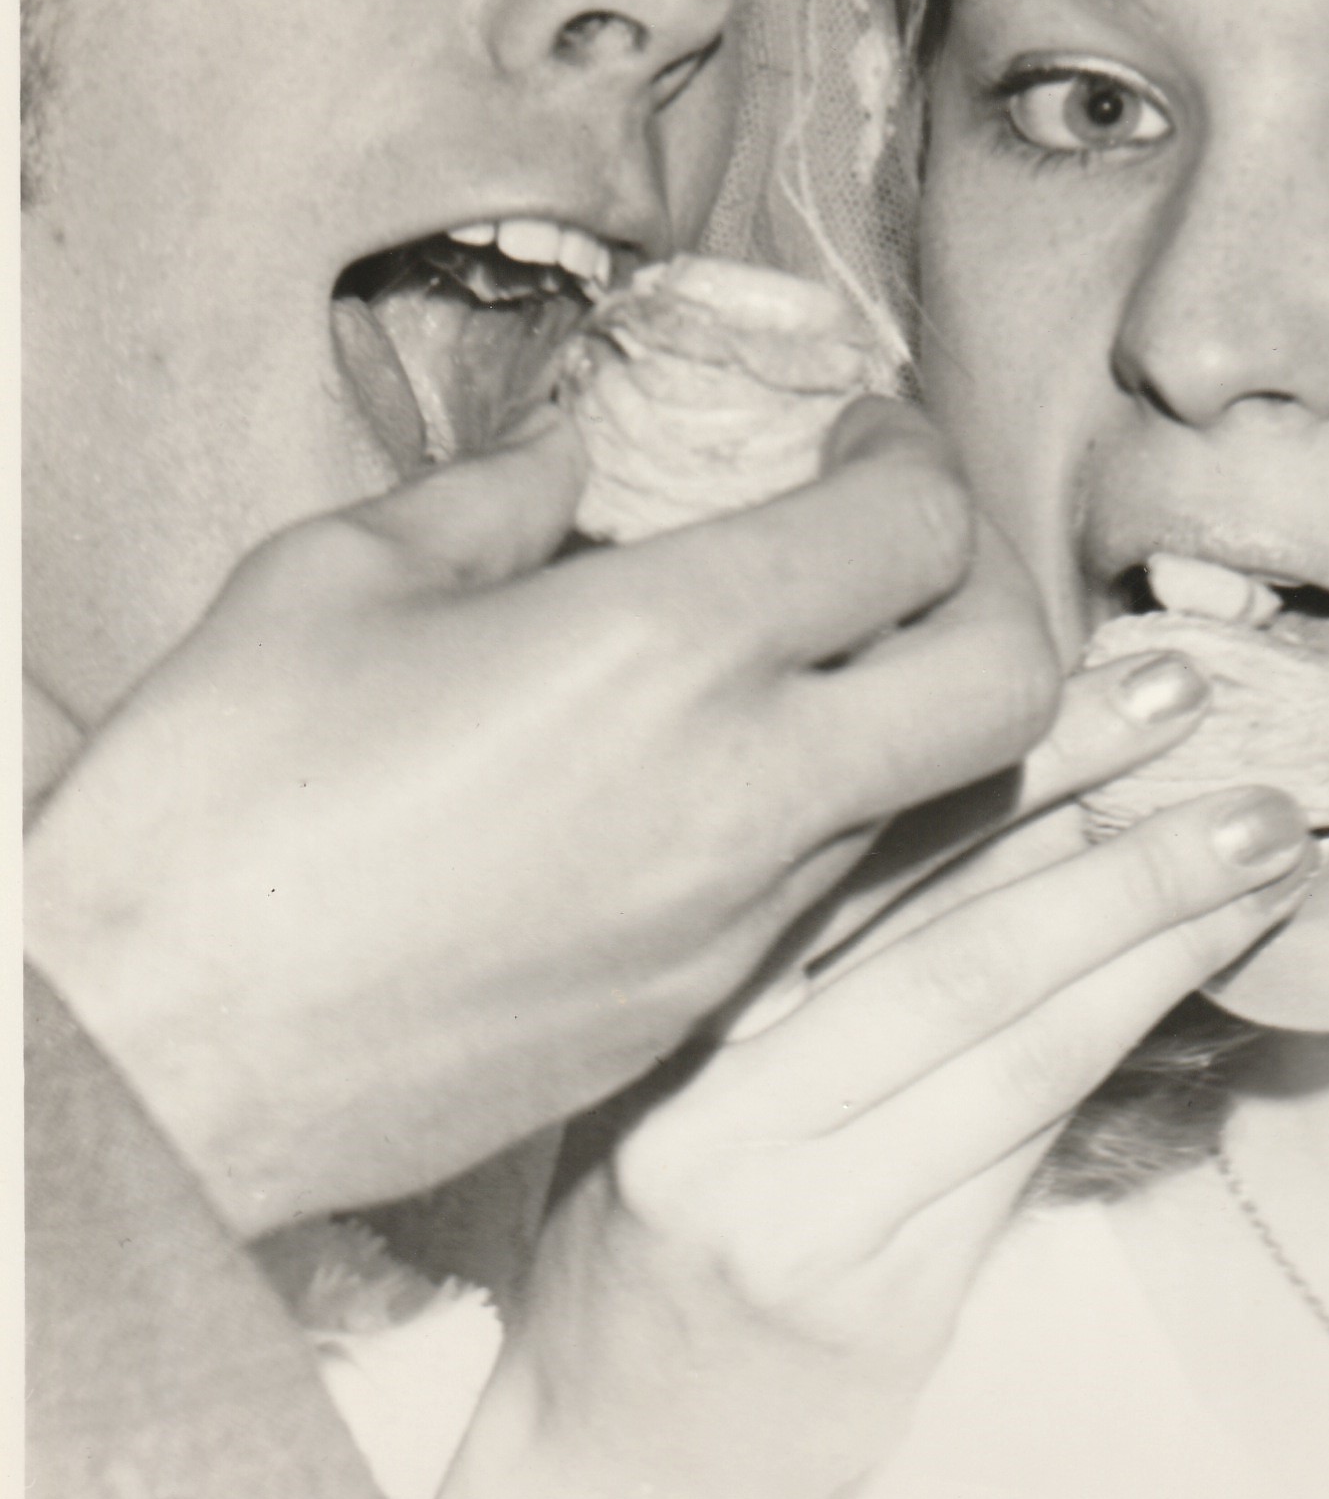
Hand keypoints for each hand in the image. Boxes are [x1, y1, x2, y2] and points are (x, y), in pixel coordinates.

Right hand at [24, 398, 1087, 1237]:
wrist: (151, 1057)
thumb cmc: (218, 801)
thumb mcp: (338, 577)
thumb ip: (495, 495)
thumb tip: (577, 458)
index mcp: (662, 647)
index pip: (911, 532)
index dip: (914, 461)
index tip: (865, 442)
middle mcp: (742, 788)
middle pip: (1008, 682)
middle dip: (996, 588)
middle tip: (907, 545)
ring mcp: (735, 919)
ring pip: (931, 792)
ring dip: (913, 703)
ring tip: (813, 649)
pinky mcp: (696, 1008)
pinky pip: (826, 885)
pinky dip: (823, 804)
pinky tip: (718, 768)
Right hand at [436, 773, 1316, 1498]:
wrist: (616, 1455)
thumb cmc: (662, 1224)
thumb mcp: (695, 1053)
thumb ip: (815, 935)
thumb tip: (1010, 792)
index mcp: (666, 1003)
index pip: (857, 850)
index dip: (1007, 756)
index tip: (1124, 683)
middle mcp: (717, 1097)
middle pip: (948, 933)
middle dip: (1110, 828)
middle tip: (1231, 751)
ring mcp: (798, 1203)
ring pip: (1009, 1032)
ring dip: (1156, 930)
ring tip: (1261, 852)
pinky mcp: (875, 1293)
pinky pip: (1022, 1137)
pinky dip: (1119, 1037)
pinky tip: (1195, 973)